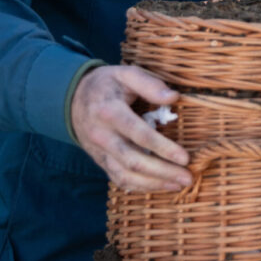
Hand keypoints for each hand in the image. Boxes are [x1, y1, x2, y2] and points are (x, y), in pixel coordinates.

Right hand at [70, 65, 191, 190]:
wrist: (73, 100)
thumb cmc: (107, 85)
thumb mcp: (125, 73)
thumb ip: (149, 83)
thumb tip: (174, 97)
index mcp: (110, 111)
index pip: (139, 134)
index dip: (163, 148)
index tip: (184, 157)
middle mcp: (102, 136)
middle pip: (133, 161)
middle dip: (162, 172)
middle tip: (187, 177)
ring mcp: (100, 152)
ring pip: (126, 175)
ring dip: (154, 184)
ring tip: (179, 185)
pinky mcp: (101, 161)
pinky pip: (119, 179)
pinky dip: (140, 187)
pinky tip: (161, 185)